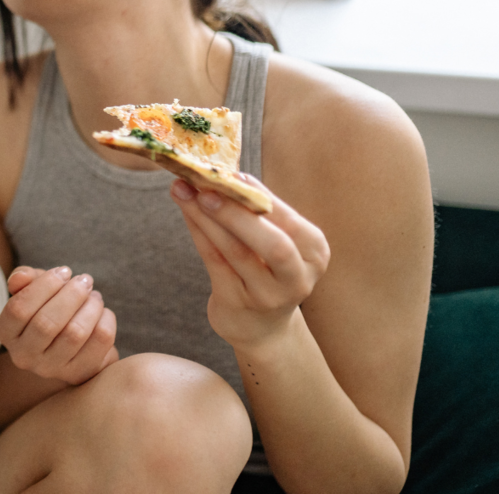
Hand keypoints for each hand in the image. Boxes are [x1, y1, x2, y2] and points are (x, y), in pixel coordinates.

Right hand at [0, 266, 118, 384]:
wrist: (70, 345)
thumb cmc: (48, 309)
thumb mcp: (32, 290)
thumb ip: (24, 278)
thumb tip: (20, 278)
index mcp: (7, 333)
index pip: (19, 309)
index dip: (44, 285)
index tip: (64, 271)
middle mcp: (24, 356)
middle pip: (47, 323)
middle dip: (71, 294)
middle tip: (85, 280)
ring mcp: (51, 369)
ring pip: (75, 333)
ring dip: (90, 306)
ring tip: (94, 295)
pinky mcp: (79, 374)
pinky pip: (99, 341)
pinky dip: (105, 319)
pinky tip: (102, 312)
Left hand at [171, 176, 330, 351]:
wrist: (261, 326)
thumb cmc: (267, 269)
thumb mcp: (276, 240)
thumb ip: (258, 212)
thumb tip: (228, 172)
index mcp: (314, 252)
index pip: (287, 220)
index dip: (259, 195)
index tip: (230, 173)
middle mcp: (298, 277)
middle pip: (272, 243)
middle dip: (235, 212)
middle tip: (204, 187)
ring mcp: (268, 296)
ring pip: (236, 251)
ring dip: (206, 218)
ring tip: (183, 191)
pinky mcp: (238, 304)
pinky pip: (214, 262)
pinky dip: (199, 233)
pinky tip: (186, 212)